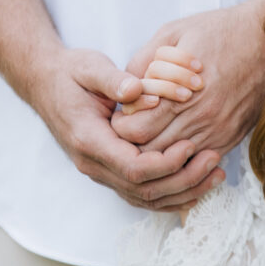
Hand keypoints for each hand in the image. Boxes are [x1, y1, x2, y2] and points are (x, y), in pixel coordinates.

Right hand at [30, 47, 222, 210]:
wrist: (48, 83)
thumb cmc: (72, 74)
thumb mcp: (90, 68)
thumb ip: (114, 80)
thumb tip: (136, 90)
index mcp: (89, 139)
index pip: (132, 167)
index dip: (166, 162)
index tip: (192, 144)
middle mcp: (93, 163)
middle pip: (143, 189)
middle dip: (183, 178)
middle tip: (214, 159)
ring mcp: (101, 171)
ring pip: (145, 197)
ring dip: (183, 191)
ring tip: (217, 173)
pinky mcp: (111, 171)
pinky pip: (143, 195)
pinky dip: (172, 196)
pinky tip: (199, 186)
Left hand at [111, 0, 264, 155]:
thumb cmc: (221, 31)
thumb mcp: (173, 34)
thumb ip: (142, 61)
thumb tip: (126, 87)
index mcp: (181, 93)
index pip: (135, 131)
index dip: (123, 125)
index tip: (126, 114)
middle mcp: (201, 117)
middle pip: (152, 150)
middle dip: (137, 141)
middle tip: (137, 126)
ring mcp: (219, 129)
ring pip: (177, 159)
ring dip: (162, 150)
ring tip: (159, 131)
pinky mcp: (233, 135)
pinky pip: (202, 159)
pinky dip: (187, 154)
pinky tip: (183, 137)